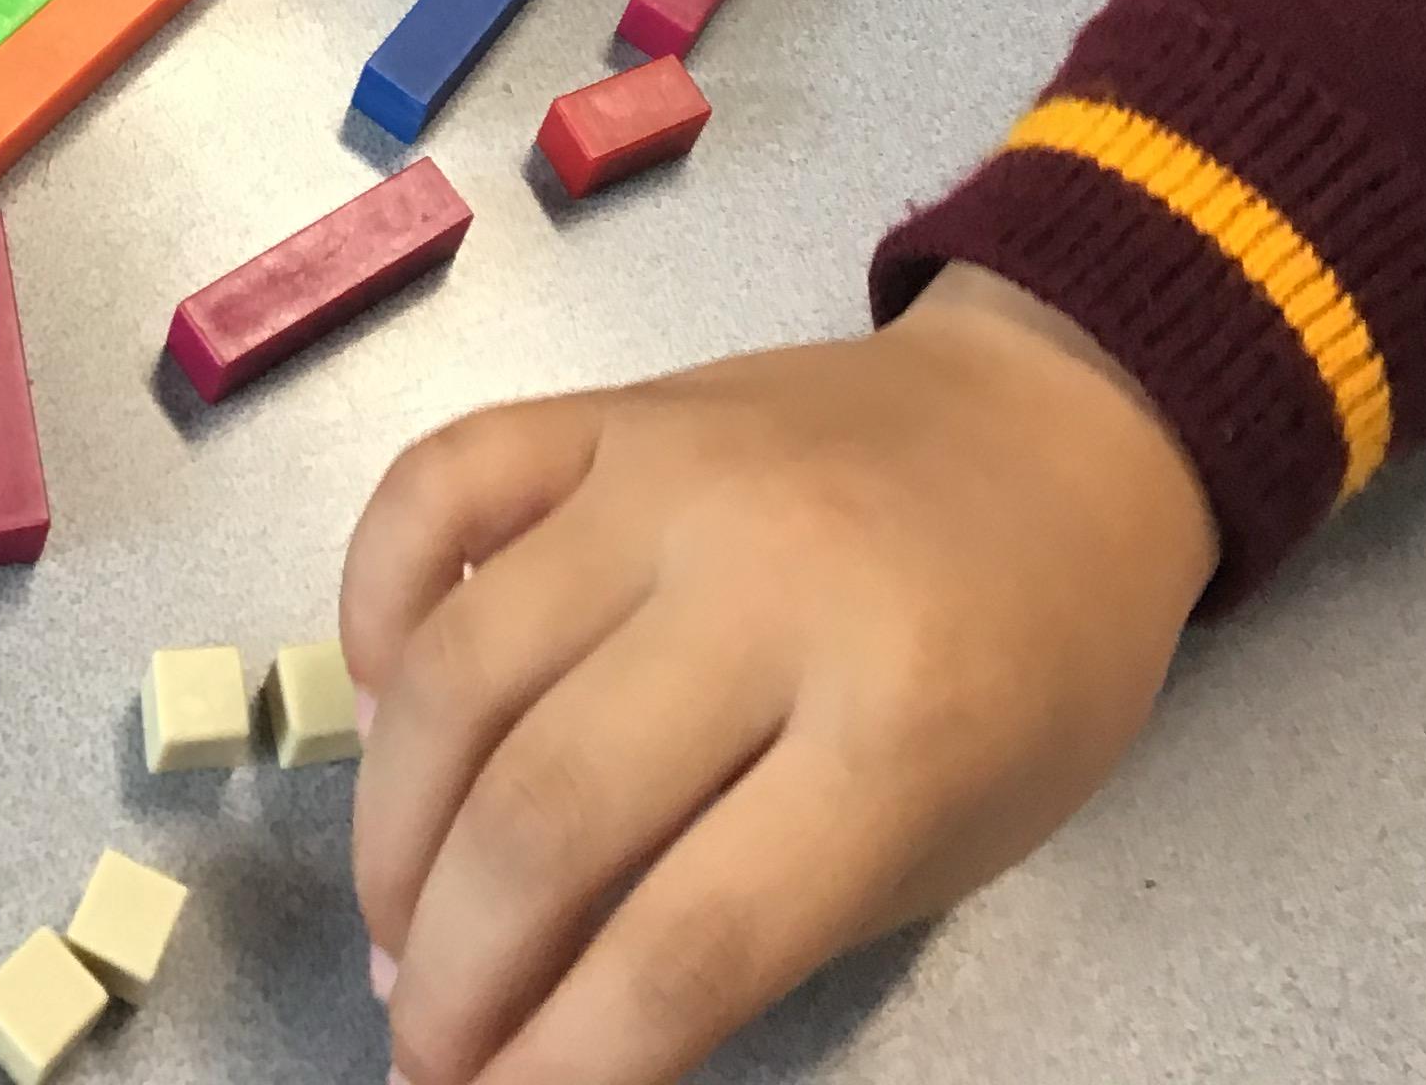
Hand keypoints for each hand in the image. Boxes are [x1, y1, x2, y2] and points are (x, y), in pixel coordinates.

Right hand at [341, 267, 1216, 1084]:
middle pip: (547, 815)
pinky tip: (374, 708)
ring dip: (391, 831)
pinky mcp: (610, 405)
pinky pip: (435, 485)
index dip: (559, 1066)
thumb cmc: (1029, 667)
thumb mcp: (942, 840)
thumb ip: (751, 925)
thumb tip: (531, 1021)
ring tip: (396, 922)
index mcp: (899, 724)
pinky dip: (369, 600)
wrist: (1056, 428)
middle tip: (423, 1045)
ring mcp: (673, 476)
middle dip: (449, 976)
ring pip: (459, 670)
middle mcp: (769, 584)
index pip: (686, 941)